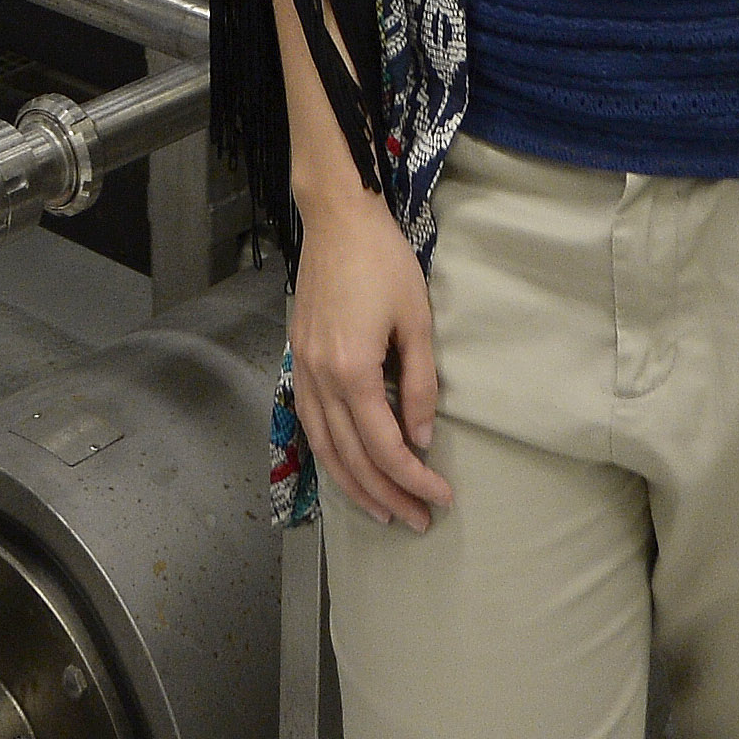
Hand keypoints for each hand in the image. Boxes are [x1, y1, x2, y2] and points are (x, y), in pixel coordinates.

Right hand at [288, 184, 457, 531]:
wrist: (337, 218)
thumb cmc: (382, 260)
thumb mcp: (416, 320)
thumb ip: (419, 384)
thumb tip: (420, 437)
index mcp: (351, 371)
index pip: (385, 446)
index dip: (414, 478)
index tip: (441, 497)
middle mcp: (319, 379)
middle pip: (352, 458)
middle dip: (388, 495)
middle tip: (419, 520)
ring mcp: (302, 370)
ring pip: (324, 448)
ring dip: (354, 486)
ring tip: (384, 511)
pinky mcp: (297, 359)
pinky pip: (309, 423)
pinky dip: (329, 455)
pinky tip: (347, 468)